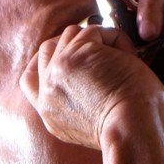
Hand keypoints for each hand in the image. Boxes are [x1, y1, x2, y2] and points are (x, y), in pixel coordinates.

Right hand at [19, 23, 162, 148]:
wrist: (133, 132)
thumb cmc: (128, 132)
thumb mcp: (88, 128)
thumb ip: (75, 106)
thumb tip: (85, 77)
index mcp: (49, 114)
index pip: (30, 79)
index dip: (47, 61)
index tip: (68, 56)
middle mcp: (47, 92)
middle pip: (47, 49)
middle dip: (74, 43)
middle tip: (101, 51)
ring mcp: (58, 71)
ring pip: (71, 35)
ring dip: (99, 41)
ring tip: (121, 60)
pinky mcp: (77, 54)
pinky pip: (95, 31)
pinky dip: (116, 39)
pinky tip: (129, 57)